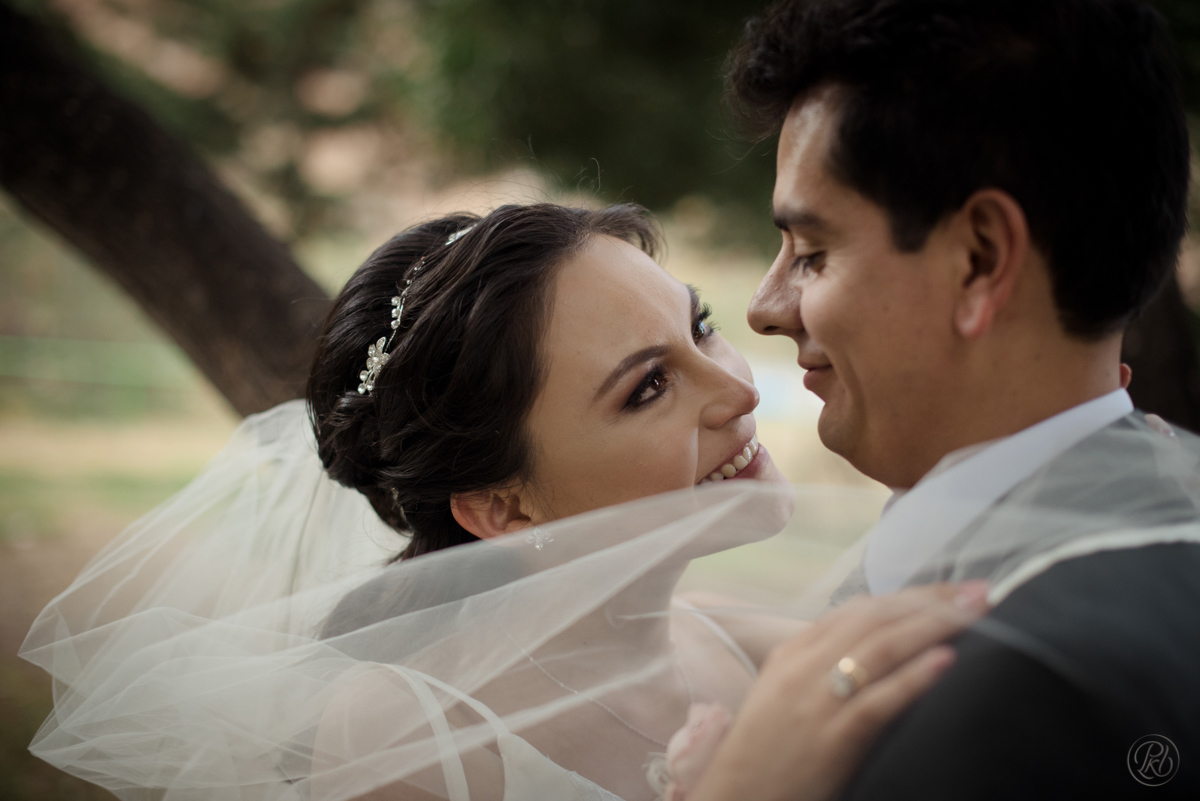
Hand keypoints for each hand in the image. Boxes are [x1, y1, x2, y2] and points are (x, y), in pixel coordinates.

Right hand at [687, 581, 989, 800]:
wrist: (739, 796)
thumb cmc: (768, 750)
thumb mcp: (784, 693)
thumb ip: (821, 664)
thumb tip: (874, 645)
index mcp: (794, 653)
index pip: (858, 609)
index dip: (908, 595)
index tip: (949, 590)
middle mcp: (805, 667)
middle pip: (876, 619)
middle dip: (931, 601)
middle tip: (978, 591)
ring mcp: (818, 700)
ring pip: (881, 648)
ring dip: (934, 626)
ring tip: (975, 612)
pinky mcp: (833, 737)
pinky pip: (878, 700)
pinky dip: (914, 677)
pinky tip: (946, 661)